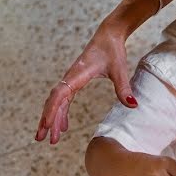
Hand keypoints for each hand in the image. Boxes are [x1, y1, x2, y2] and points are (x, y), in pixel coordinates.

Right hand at [36, 22, 136, 144]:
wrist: (108, 36)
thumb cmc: (112, 50)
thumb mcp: (120, 69)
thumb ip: (124, 87)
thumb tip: (132, 105)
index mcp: (77, 75)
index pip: (60, 95)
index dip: (53, 110)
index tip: (47, 125)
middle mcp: (70, 78)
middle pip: (54, 102)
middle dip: (48, 120)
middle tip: (44, 139)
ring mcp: (71, 80)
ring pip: (57, 102)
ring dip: (52, 119)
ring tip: (50, 138)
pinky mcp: (75, 81)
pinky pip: (64, 100)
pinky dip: (62, 113)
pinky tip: (64, 126)